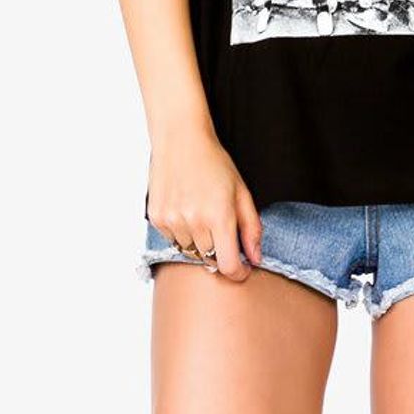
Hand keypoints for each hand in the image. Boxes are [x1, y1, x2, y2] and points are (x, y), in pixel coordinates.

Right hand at [147, 120, 263, 281]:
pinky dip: (182, 233)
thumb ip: (251, 228)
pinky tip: (186, 209)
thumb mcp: (242, 192)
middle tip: (221, 228)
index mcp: (220, 216)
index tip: (242, 270)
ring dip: (200, 243)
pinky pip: (173, 241)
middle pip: (209, 260)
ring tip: (202, 213)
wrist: (181, 140)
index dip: (238, 273)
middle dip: (220, 251)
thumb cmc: (215, 164)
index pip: (228, 266)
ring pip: (190, 252)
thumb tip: (255, 259)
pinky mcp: (157, 219)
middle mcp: (195, 222)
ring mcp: (173, 221)